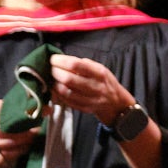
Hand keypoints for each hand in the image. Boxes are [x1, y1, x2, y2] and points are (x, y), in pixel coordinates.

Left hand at [50, 53, 163, 167]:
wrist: (117, 104)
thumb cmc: (105, 83)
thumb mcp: (100, 69)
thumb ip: (84, 65)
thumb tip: (63, 59)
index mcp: (100, 73)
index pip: (76, 65)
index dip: (61, 61)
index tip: (53, 58)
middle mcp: (97, 87)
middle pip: (69, 79)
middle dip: (55, 72)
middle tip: (50, 68)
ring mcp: (91, 100)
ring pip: (66, 92)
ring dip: (54, 84)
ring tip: (51, 78)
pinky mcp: (85, 109)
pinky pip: (67, 101)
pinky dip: (58, 94)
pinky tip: (55, 89)